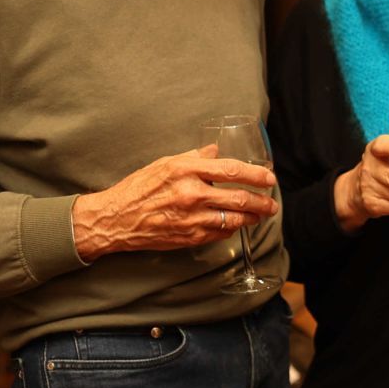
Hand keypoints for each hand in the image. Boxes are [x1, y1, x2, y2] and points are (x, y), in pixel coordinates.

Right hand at [72, 144, 278, 259]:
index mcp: (186, 171)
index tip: (269, 178)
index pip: (232, 170)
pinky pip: (220, 233)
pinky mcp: (190, 237)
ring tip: (261, 215)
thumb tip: (215, 150)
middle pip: (240, 198)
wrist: (116, 219)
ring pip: (234, 219)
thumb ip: (193, 157)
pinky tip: (236, 224)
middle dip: (263, 202)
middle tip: (272, 203)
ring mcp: (192, 218)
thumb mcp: (164, 164)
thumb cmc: (138, 188)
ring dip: (252, 218)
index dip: (256, 175)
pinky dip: (232, 228)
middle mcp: (191, 194)